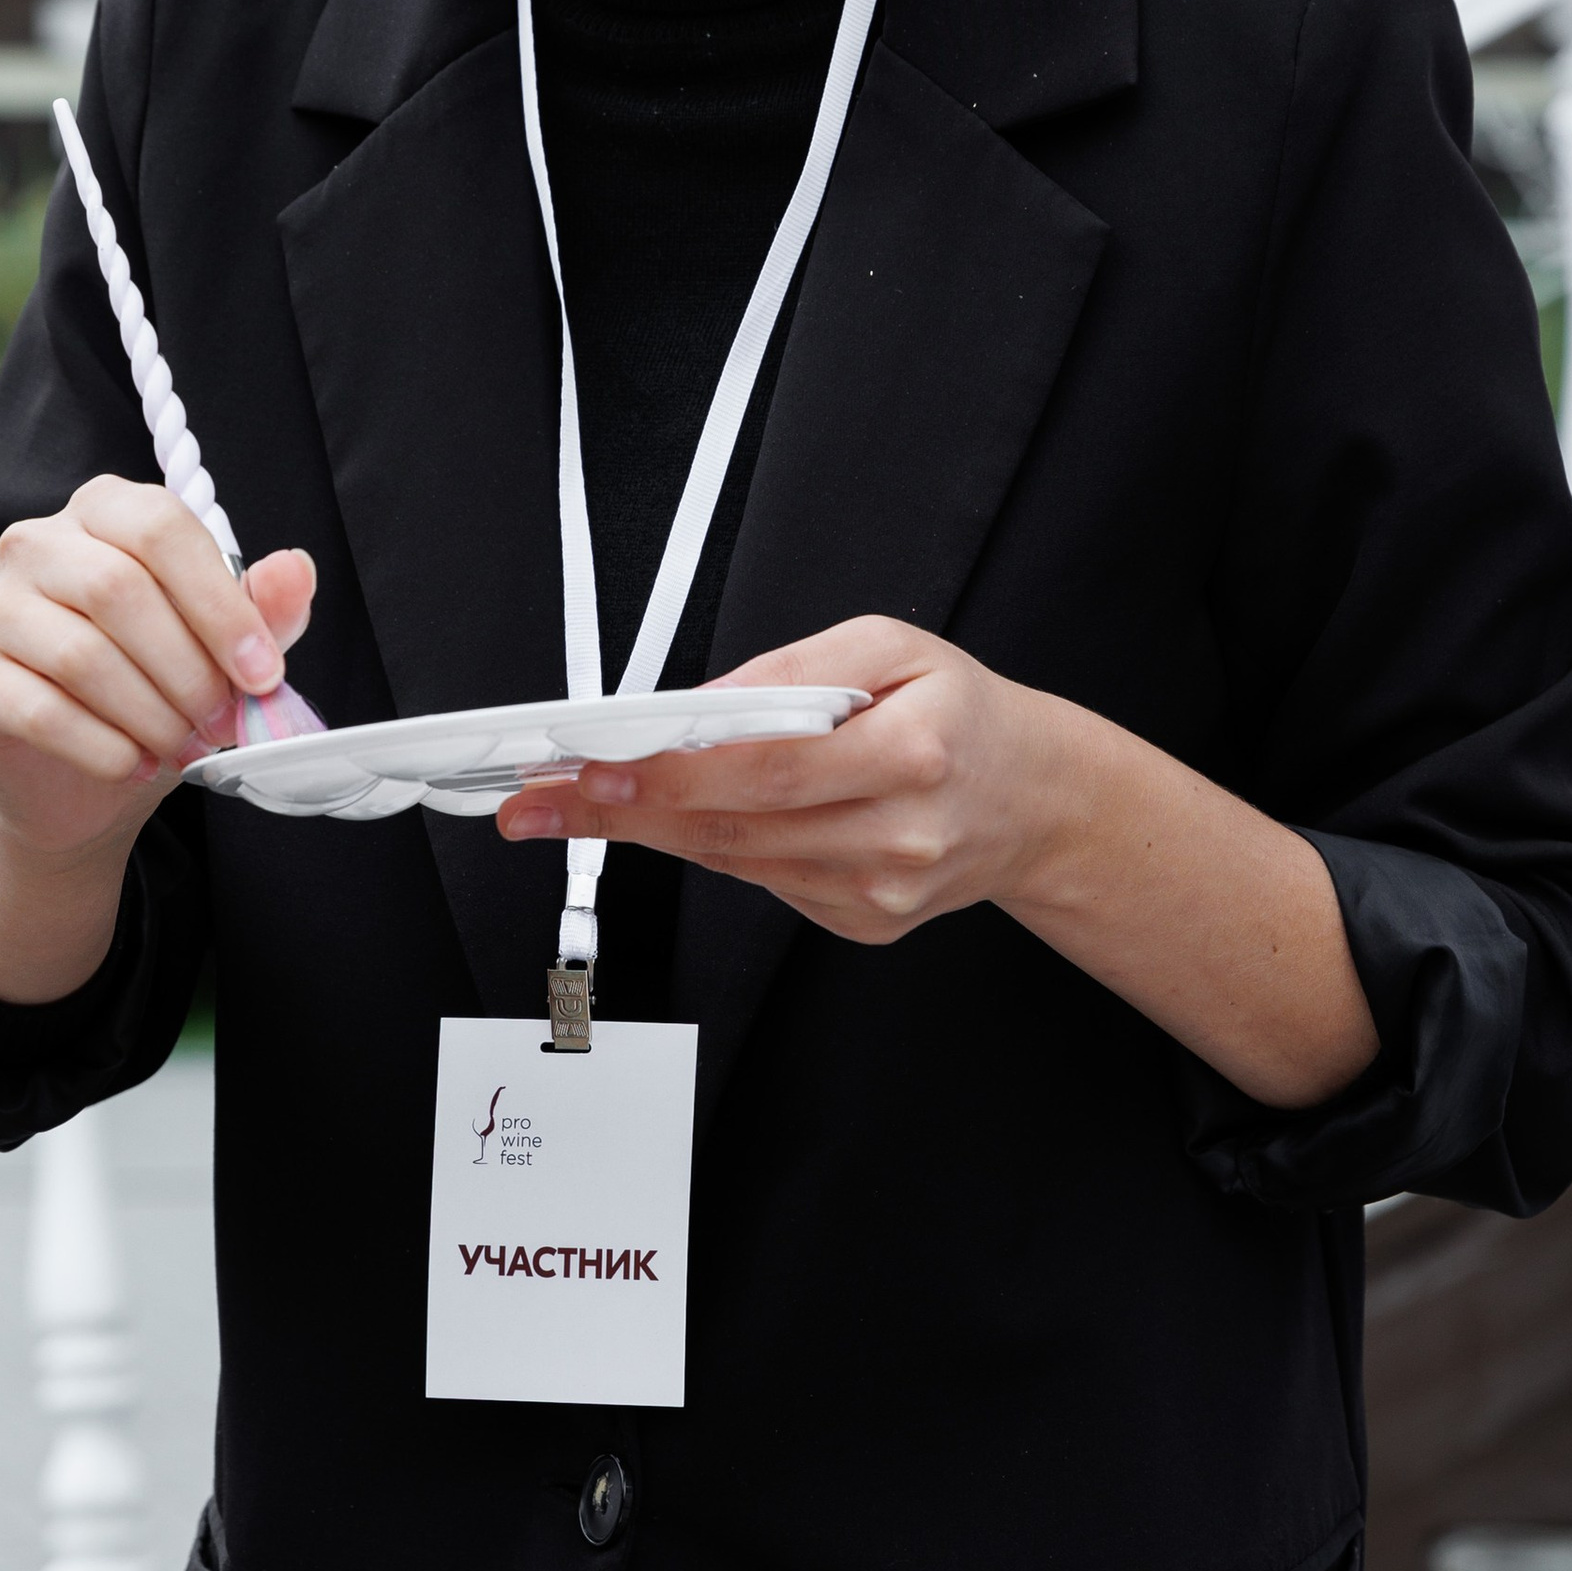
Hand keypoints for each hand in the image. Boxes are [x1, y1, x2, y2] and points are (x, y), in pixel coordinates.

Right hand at [0, 476, 313, 858]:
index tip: (262, 674)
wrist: (81, 776)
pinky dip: (105, 748)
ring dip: (151, 714)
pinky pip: (42, 710)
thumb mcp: (224, 649)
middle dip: (188, 670)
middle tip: (224, 724)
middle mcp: (38, 543)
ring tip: (186, 747)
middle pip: (118, 590)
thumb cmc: (159, 688)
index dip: (220, 606)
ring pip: (82, 655)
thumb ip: (264, 609)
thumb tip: (295, 568)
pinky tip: (138, 765)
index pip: (161, 528)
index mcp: (106, 510)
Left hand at [497, 618, 1064, 945]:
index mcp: (913, 752)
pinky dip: (722, 848)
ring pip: (737, 864)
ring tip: (583, 803)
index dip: (669, 772)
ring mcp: (881, 892)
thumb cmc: (960, 715)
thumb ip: (794, 668)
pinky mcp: (865, 924)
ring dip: (652, 832)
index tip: (593, 769)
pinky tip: (707, 817)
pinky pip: (767, 885)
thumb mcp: (892, 646)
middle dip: (623, 812)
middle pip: (733, 828)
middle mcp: (898, 834)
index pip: (765, 769)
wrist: (1032, 799)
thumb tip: (700, 704)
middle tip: (540, 799)